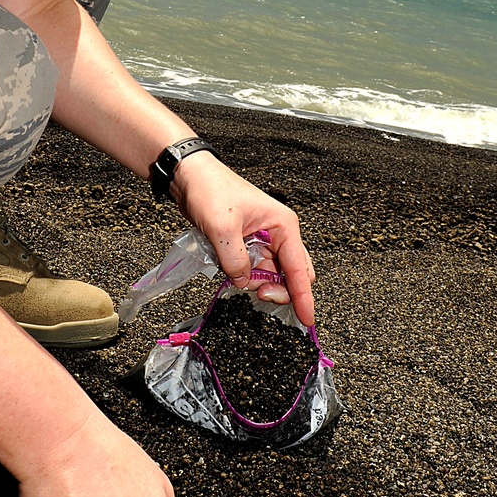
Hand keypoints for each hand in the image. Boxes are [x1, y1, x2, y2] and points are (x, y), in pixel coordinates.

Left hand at [171, 152, 315, 325]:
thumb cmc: (210, 190)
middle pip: (290, 275)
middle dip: (277, 290)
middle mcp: (279, 234)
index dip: (304, 297)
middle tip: (258, 294)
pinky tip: (231, 270)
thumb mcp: (221, 228)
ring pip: (270, 275)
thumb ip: (235, 261)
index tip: (306, 320)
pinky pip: (254, 269)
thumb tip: (243, 282)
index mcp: (283, 225)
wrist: (190, 176)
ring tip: (235, 273)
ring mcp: (264, 240)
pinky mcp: (247, 244)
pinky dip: (245, 276)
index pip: (300, 270)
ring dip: (256, 282)